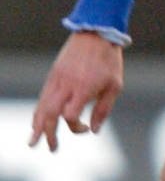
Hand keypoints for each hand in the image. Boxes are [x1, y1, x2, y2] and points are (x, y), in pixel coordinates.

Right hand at [29, 31, 124, 151]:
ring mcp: (57, 79)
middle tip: (51, 148)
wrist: (96, 32)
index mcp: (83, 88)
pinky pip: (42, 96)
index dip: (75, 127)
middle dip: (48, 133)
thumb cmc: (108, 60)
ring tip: (34, 141)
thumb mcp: (114, 85)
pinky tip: (38, 121)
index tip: (84, 128)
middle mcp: (66, 85)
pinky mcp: (53, 74)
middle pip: (50, 113)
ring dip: (37, 125)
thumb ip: (103, 109)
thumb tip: (94, 130)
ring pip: (42, 106)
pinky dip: (39, 111)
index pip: (69, 115)